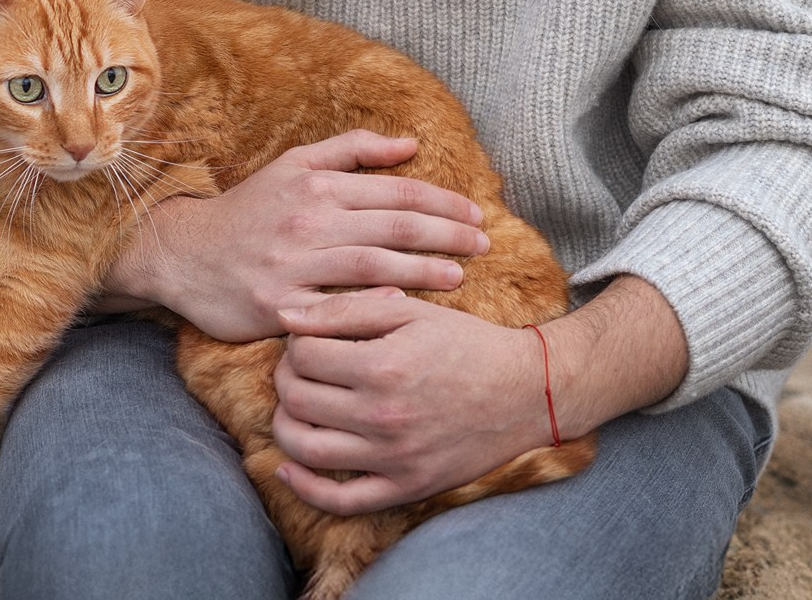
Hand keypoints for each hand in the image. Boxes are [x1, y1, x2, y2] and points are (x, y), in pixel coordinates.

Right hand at [100, 130, 486, 340]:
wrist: (186, 253)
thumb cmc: (249, 210)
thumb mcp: (294, 165)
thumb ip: (352, 150)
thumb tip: (410, 143)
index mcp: (318, 184)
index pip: (396, 191)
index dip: (443, 202)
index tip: (477, 215)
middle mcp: (310, 220)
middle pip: (395, 226)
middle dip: (447, 234)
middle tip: (484, 244)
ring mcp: (295, 264)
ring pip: (374, 265)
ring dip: (424, 271)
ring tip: (459, 277)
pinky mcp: (281, 304)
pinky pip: (334, 307)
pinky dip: (370, 308)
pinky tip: (403, 313)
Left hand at [269, 275, 689, 512]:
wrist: (526, 391)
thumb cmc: (466, 343)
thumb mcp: (410, 311)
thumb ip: (345, 310)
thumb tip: (285, 317)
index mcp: (382, 366)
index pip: (302, 356)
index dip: (295, 343)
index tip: (307, 339)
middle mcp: (383, 416)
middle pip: (297, 400)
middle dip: (286, 379)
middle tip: (300, 368)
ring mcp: (393, 458)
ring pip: (305, 449)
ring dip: (285, 426)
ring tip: (295, 407)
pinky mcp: (406, 487)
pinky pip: (340, 501)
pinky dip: (305, 487)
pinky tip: (289, 468)